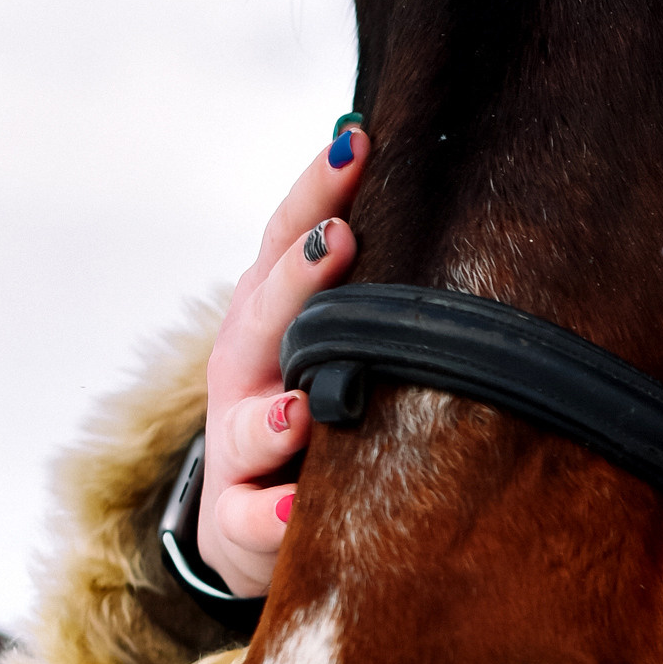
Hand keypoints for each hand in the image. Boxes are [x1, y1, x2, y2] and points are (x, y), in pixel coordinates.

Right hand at [197, 118, 366, 598]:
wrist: (256, 520)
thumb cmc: (312, 410)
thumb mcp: (326, 342)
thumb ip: (365, 284)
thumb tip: (425, 186)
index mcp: (268, 318)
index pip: (286, 241)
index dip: (316, 191)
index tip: (357, 141)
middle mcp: (246, 373)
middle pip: (265, 317)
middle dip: (300, 280)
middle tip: (340, 239)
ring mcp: (237, 448)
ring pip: (247, 426)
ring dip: (273, 417)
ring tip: (302, 408)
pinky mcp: (240, 522)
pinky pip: (250, 521)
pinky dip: (270, 517)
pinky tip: (294, 510)